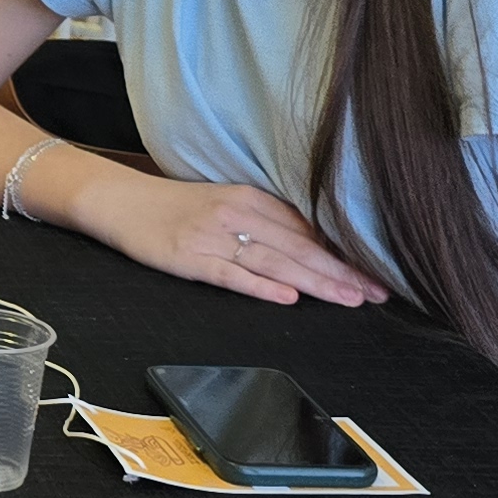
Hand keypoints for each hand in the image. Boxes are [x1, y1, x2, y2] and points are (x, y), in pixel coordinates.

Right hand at [58, 171, 385, 307]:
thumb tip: (313, 247)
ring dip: (315, 281)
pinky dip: (260, 285)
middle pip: (299, 247)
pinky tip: (286, 296)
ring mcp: (213, 237)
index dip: (345, 253)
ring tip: (347, 298)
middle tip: (377, 293)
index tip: (377, 273)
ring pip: (275, 261)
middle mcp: (238, 214)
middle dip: (342, 271)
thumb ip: (267, 222)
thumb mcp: (226, 203)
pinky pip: (231, 274)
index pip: (308, 229)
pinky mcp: (190, 258)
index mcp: (251, 199)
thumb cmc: (175, 206)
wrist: (120, 200)